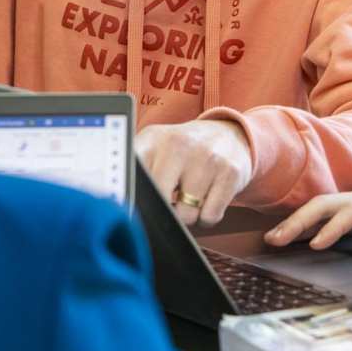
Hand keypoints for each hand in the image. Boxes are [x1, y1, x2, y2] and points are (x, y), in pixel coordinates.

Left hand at [137, 119, 252, 226]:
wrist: (229, 133)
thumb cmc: (184, 150)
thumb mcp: (155, 147)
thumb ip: (134, 171)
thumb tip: (120, 207)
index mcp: (152, 139)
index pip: (130, 176)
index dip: (128, 199)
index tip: (128, 211)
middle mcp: (179, 144)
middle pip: (157, 202)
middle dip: (163, 211)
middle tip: (169, 200)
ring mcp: (207, 157)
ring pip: (186, 215)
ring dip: (187, 215)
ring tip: (190, 197)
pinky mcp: (231, 172)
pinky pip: (210, 216)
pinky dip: (206, 217)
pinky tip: (207, 198)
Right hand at [264, 182, 351, 265]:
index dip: (334, 227)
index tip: (316, 245)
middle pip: (327, 203)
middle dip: (300, 220)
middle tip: (277, 240)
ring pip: (322, 205)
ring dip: (297, 220)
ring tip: (273, 239)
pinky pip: (326, 211)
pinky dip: (305, 221)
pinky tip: (289, 235)